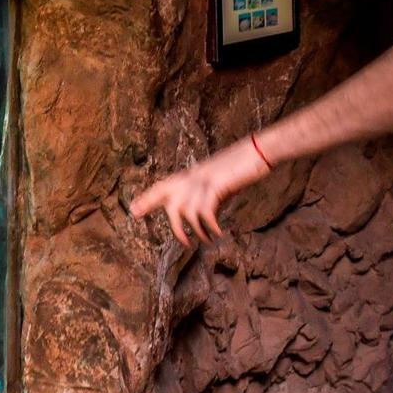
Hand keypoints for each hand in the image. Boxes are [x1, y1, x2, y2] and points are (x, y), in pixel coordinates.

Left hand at [130, 139, 271, 246]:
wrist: (258, 151)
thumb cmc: (240, 169)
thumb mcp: (220, 187)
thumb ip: (209, 201)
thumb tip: (203, 222)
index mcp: (192, 175)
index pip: (163, 186)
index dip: (148, 199)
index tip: (133, 211)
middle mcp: (193, 176)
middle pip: (168, 197)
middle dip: (165, 217)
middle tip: (176, 238)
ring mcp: (204, 180)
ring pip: (187, 210)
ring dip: (197, 230)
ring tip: (206, 240)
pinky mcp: (216, 185)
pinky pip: (205, 211)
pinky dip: (210, 225)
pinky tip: (217, 233)